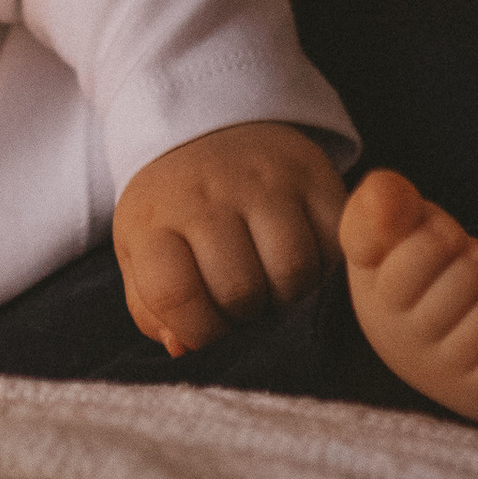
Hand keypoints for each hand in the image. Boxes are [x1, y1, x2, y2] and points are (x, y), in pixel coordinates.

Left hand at [113, 123, 348, 357]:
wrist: (203, 130)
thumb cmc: (173, 212)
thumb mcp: (142, 254)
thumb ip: (154, 308)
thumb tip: (184, 348)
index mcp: (154, 220)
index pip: (174, 294)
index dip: (199, 332)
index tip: (208, 329)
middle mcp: (207, 194)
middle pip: (241, 290)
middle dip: (247, 315)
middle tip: (246, 305)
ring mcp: (262, 180)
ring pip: (294, 270)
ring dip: (289, 295)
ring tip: (275, 284)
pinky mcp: (311, 172)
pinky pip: (335, 243)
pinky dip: (326, 265)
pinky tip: (305, 259)